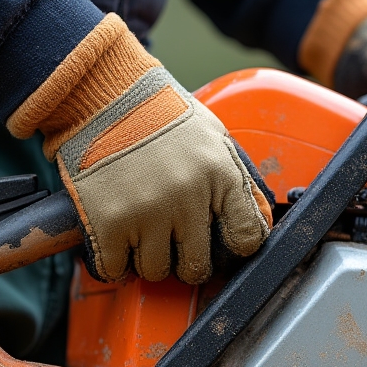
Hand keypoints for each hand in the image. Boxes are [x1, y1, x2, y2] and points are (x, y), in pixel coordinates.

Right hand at [55, 70, 270, 283]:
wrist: (105, 94)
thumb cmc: (164, 116)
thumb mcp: (215, 139)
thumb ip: (238, 182)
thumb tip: (261, 222)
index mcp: (221, 176)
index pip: (247, 238)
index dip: (236, 245)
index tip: (223, 242)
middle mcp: (187, 198)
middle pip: (197, 267)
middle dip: (187, 260)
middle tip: (175, 242)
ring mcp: (147, 212)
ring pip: (156, 271)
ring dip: (150, 259)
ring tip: (144, 232)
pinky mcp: (108, 222)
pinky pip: (115, 269)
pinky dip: (115, 262)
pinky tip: (118, 241)